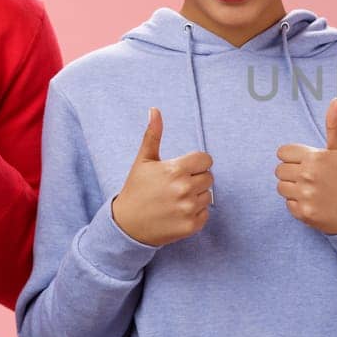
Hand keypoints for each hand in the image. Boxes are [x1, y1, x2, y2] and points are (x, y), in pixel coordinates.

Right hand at [111, 107, 213, 245]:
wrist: (127, 225)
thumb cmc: (136, 190)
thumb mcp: (143, 161)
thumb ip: (153, 135)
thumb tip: (154, 110)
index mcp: (175, 170)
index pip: (206, 160)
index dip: (196, 164)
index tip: (183, 169)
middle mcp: (184, 189)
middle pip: (209, 177)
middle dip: (196, 179)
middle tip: (176, 186)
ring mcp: (188, 209)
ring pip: (208, 196)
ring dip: (196, 197)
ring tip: (175, 200)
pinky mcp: (191, 226)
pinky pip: (205, 213)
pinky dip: (195, 213)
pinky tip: (177, 213)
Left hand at [275, 99, 336, 234]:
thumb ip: (334, 126)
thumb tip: (336, 100)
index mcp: (316, 157)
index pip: (282, 153)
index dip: (293, 158)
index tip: (306, 163)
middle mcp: (308, 175)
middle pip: (279, 170)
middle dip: (292, 174)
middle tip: (311, 178)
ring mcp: (306, 195)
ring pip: (281, 187)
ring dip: (293, 189)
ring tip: (312, 190)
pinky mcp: (303, 212)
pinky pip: (287, 204)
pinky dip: (298, 205)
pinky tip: (313, 203)